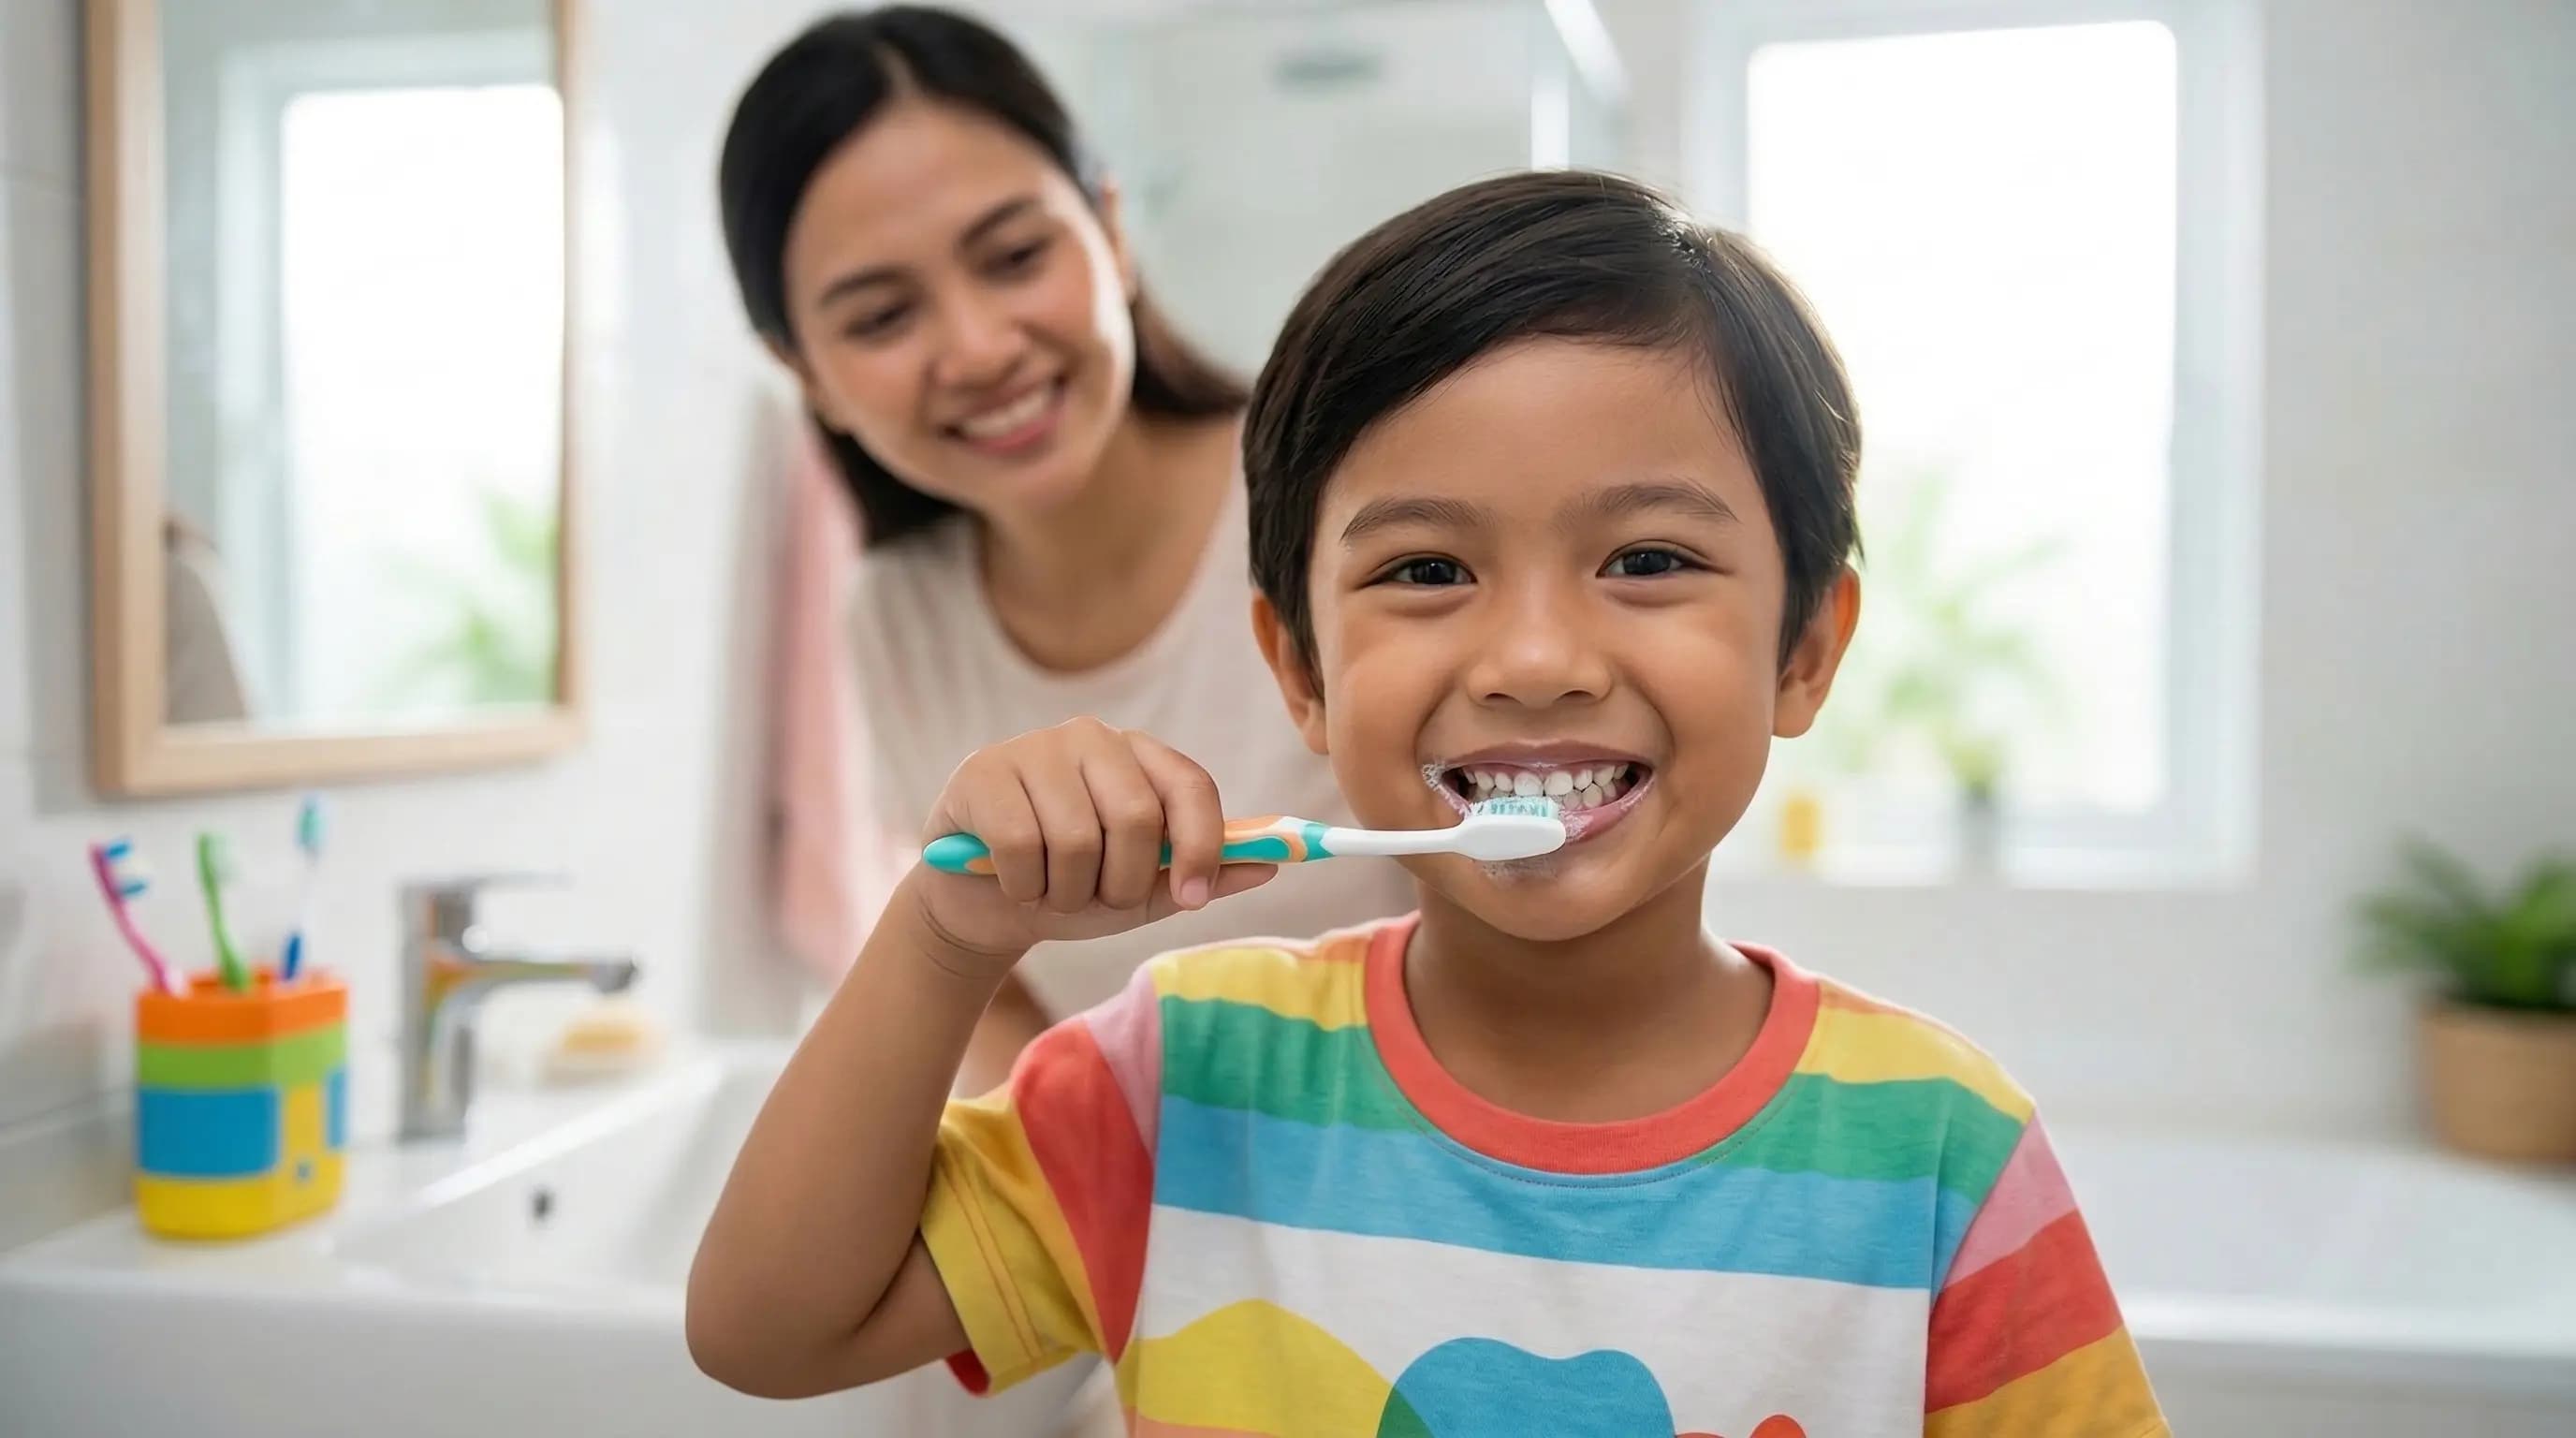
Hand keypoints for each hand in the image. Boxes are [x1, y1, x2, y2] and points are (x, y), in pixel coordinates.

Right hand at [903, 719, 1276, 975]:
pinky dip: (1024, 885)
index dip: (1202, 845)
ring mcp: (1034, 749)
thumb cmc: (1071, 887)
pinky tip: (1012, 880)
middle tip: (1096, 899)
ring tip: (1052, 891)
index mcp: (1139, 757)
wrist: (981, 905)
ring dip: (1069, 893)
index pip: (1191, 784)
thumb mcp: (1142, 892)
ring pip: (1077, 839)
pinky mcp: (982, 773)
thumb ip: (1201, 877)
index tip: (1193, 898)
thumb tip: (1269, 868)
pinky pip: (1022, 845)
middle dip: (1121, 882)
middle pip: (1135, 816)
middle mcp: (1090, 738)